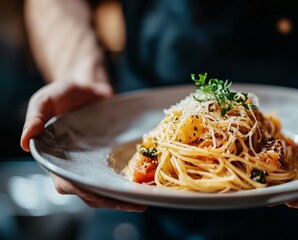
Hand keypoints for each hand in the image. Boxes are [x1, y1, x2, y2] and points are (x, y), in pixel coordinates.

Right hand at [21, 81, 145, 210]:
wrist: (87, 89)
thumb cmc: (61, 96)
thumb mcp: (44, 101)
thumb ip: (35, 118)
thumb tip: (24, 141)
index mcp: (56, 162)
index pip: (69, 184)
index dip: (84, 190)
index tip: (101, 193)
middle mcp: (76, 169)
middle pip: (92, 193)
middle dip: (110, 200)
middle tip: (133, 202)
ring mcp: (94, 167)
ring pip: (106, 190)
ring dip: (123, 198)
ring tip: (142, 200)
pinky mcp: (110, 161)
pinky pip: (118, 177)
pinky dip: (130, 184)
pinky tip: (145, 187)